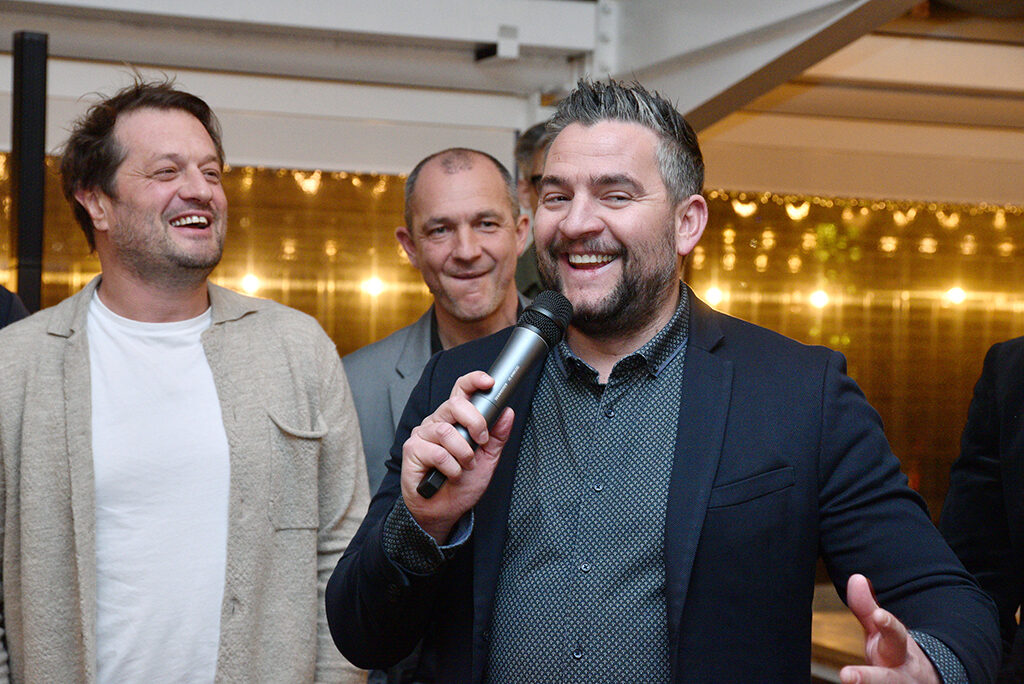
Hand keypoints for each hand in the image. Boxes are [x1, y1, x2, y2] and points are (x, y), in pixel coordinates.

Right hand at [400, 371, 513, 543]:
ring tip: (464, 466)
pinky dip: (451, 467)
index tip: (487, 382)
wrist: (443, 511)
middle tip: (481, 441)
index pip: (461, 391)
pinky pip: (437, 452)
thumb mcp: (488, 459)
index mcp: (455, 420)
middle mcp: (437, 423)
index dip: (473, 381)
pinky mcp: (412, 451)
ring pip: (447, 430)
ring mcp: (423, 435)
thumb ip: (497, 436)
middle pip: (455, 404)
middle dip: (475, 422)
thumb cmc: (461, 485)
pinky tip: (450, 475)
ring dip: (463, 453)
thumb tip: (507, 413)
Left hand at [839, 574, 939, 683]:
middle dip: (869, 679)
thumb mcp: (884, 633)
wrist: (927, 683)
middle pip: (887, 680)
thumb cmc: (895, 655)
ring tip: (847, 681)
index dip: (887, 625)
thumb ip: (867, 609)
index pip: (896, 636)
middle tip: (847, 676)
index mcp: (899, 652)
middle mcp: (902, 677)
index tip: (878, 617)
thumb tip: (855, 578)